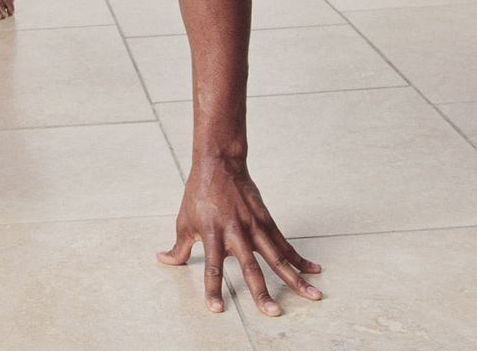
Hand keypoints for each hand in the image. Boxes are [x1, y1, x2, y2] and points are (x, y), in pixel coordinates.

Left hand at [157, 157, 322, 315]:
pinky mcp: (266, 221)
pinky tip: (313, 271)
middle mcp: (236, 233)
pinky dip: (299, 259)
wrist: (219, 164)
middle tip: (272, 313)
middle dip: (262, 292)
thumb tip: (163, 260)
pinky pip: (285, 244)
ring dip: (295, 279)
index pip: (213, 268)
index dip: (213, 289)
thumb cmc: (198, 194)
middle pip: (251, 267)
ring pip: (277, 258)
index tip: (216, 309)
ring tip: (312, 296)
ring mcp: (254, 227)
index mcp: (213, 235)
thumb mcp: (184, 221)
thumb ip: (179, 246)